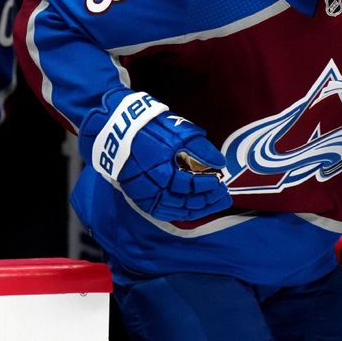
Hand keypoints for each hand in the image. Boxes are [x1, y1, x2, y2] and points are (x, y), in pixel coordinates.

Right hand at [79, 88, 231, 220]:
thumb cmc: (150, 127)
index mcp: (161, 170)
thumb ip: (201, 149)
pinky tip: (192, 209)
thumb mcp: (178, 132)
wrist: (117, 129)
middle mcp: (152, 187)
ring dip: (197, 209)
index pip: (190, 185)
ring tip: (213, 203)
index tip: (220, 179)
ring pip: (175, 211)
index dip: (208, 184)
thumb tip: (219, 163)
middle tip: (224, 197)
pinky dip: (179, 213)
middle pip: (185, 202)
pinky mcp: (139, 196)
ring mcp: (144, 194)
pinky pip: (162, 212)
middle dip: (208, 200)